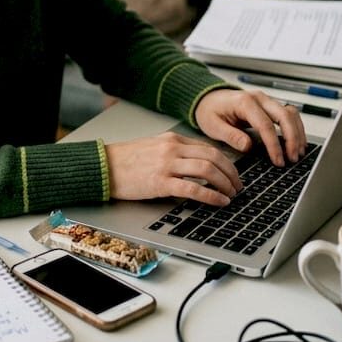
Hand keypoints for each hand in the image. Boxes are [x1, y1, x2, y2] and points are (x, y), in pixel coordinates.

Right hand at [105, 132, 243, 205]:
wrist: (103, 166)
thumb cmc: (126, 161)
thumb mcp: (154, 148)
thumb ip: (175, 153)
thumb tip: (199, 165)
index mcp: (172, 140)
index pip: (208, 148)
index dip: (227, 162)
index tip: (233, 174)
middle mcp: (172, 149)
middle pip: (213, 157)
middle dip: (231, 173)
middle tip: (238, 186)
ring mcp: (166, 164)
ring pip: (207, 169)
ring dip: (225, 184)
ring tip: (231, 195)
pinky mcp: (160, 182)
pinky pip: (193, 188)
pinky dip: (211, 196)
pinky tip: (219, 202)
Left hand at [194, 88, 306, 166]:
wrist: (208, 98)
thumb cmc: (210, 110)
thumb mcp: (212, 125)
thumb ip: (230, 136)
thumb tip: (247, 146)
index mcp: (244, 102)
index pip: (265, 125)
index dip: (274, 145)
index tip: (278, 160)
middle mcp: (258, 98)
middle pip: (284, 116)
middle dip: (292, 138)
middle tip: (292, 158)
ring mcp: (266, 100)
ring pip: (291, 113)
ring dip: (297, 133)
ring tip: (297, 153)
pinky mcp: (270, 105)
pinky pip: (289, 114)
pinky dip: (296, 128)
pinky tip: (296, 142)